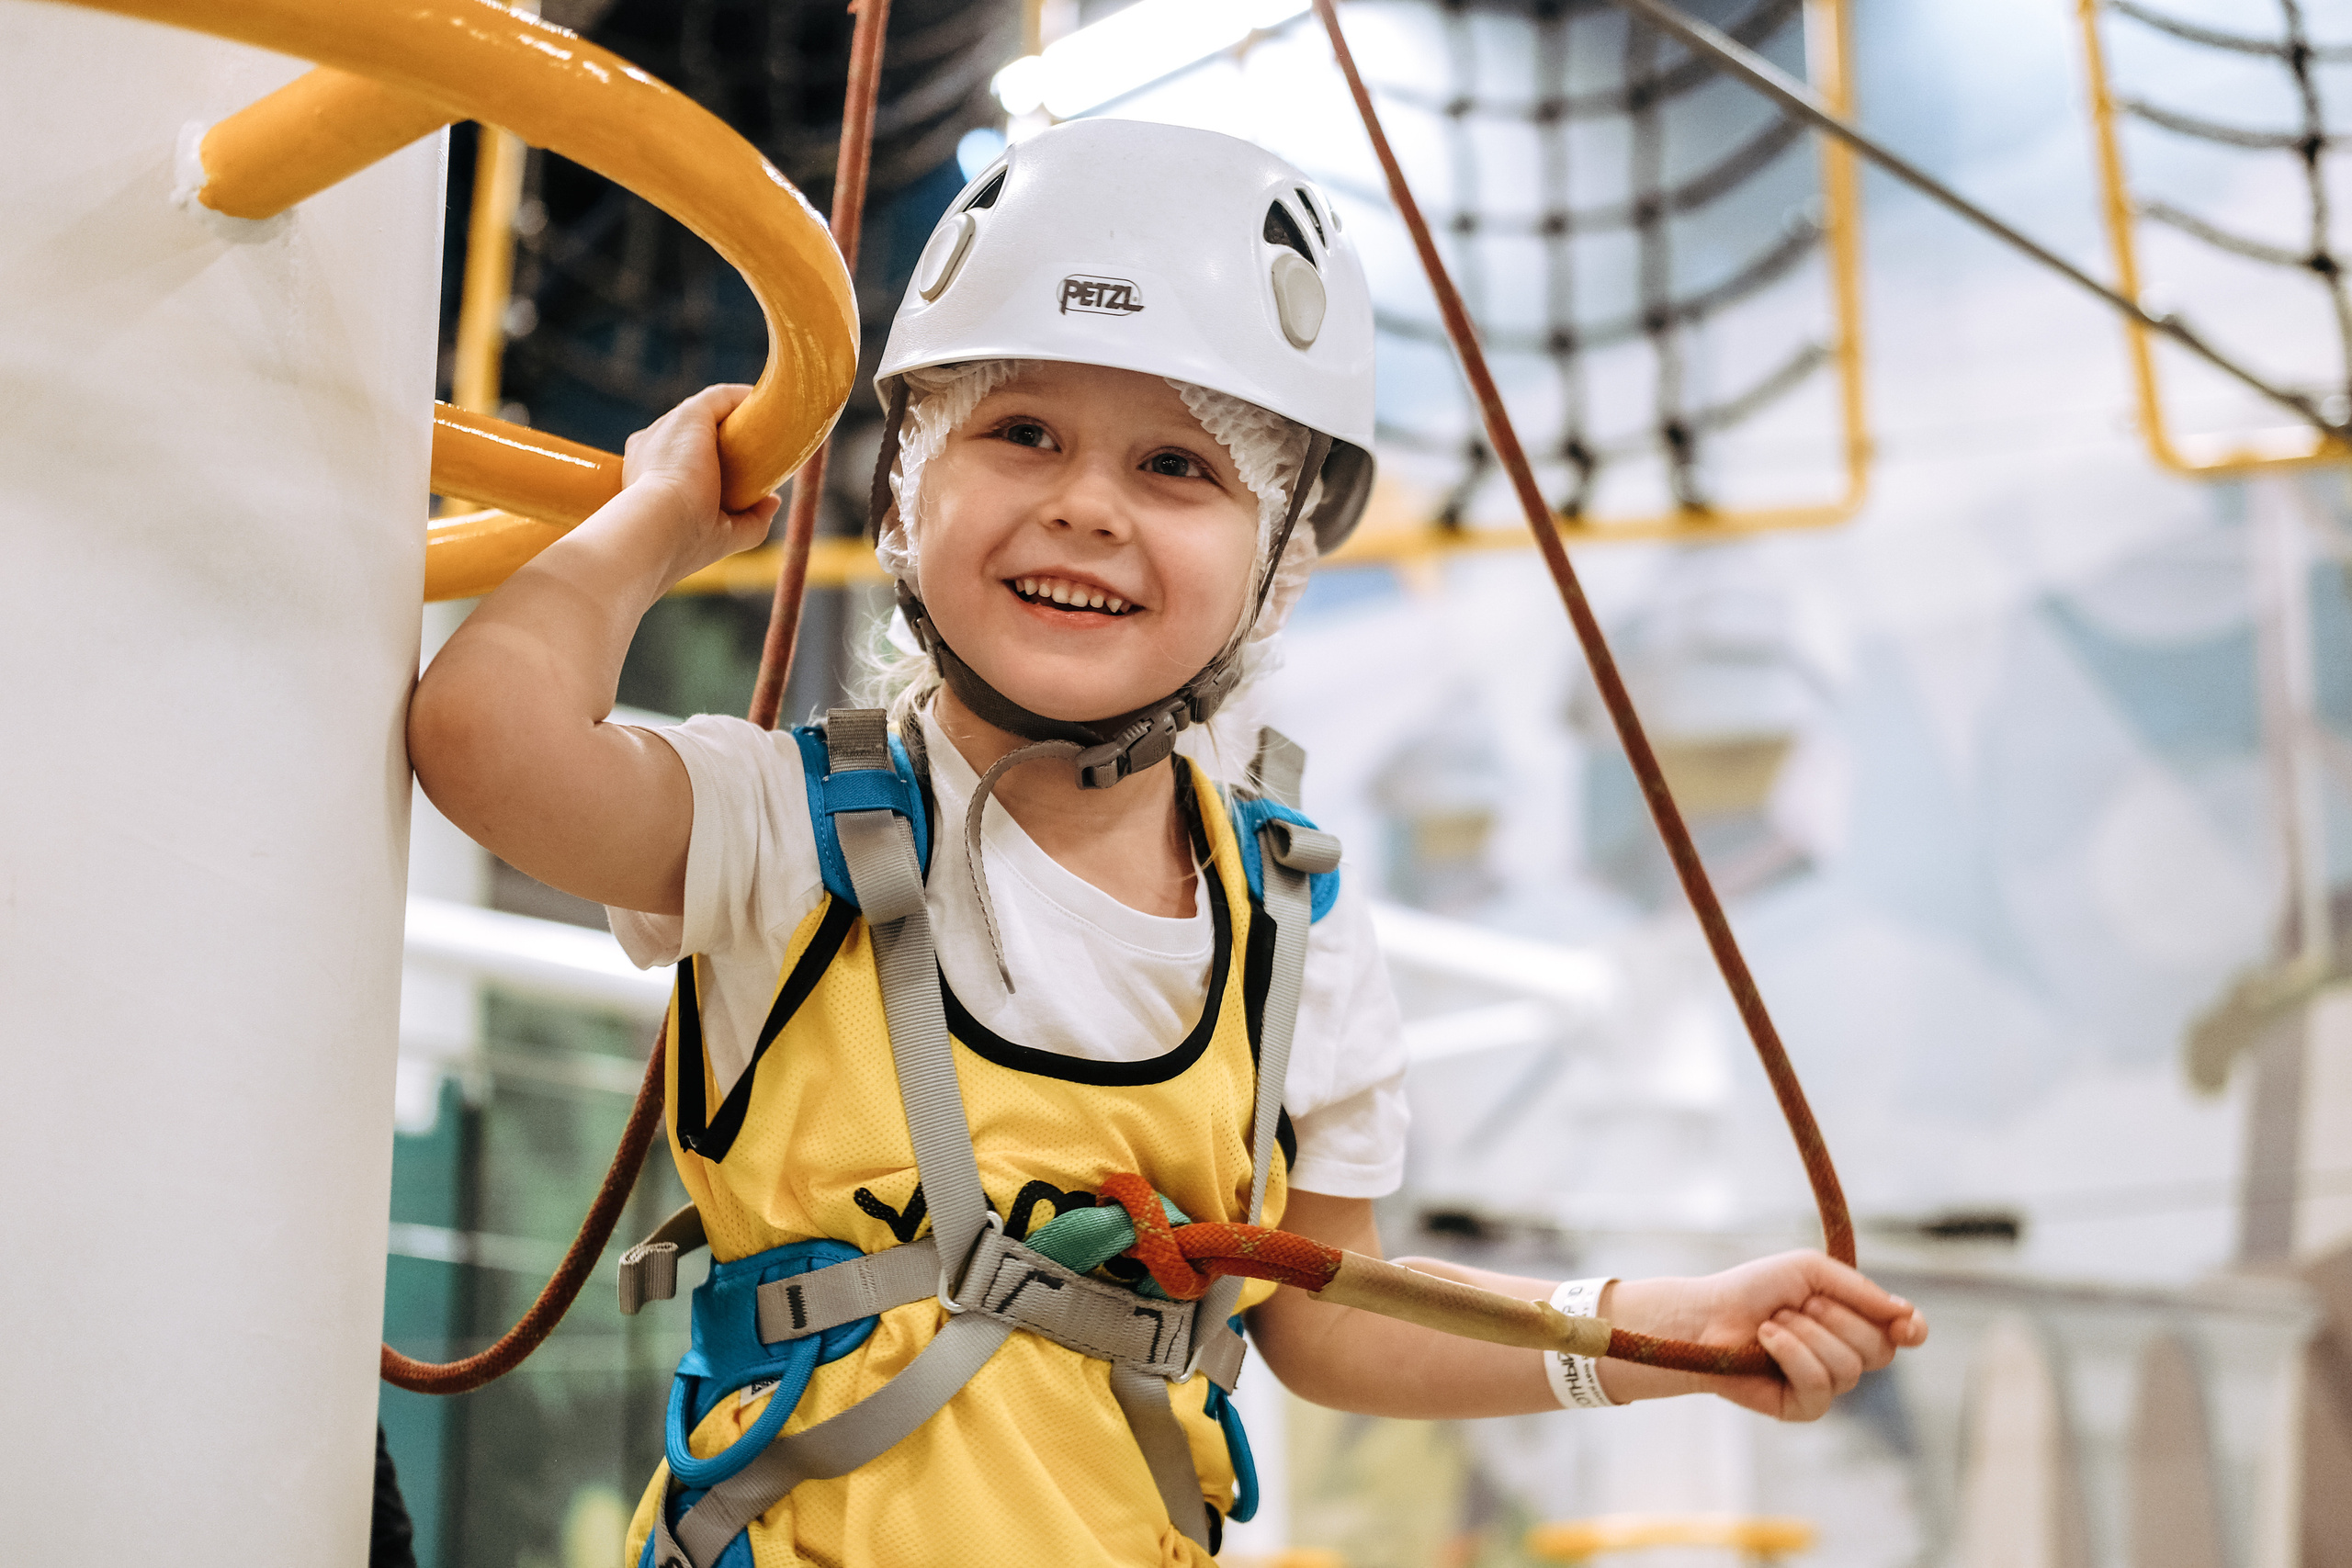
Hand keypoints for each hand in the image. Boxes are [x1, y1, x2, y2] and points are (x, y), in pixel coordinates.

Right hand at [619, 383, 782, 577]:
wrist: (659, 530)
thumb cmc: (683, 541)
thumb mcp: (722, 534)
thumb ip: (750, 518)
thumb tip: (774, 499)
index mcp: (648, 474)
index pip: (677, 459)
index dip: (707, 462)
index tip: (736, 473)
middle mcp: (651, 446)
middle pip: (690, 435)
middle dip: (722, 440)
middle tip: (758, 452)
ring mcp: (667, 427)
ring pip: (705, 414)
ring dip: (735, 416)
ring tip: (769, 425)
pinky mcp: (689, 415)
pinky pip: (719, 398)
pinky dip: (743, 397)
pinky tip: (766, 403)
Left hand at [1600, 1252, 1928, 1421]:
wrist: (1707, 1314)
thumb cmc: (1755, 1289)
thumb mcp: (1810, 1271)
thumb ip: (1859, 1289)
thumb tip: (1906, 1315)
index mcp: (1854, 1321)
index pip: (1902, 1333)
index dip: (1912, 1329)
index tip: (1906, 1323)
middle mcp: (1846, 1355)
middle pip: (1880, 1349)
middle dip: (1837, 1318)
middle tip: (1798, 1304)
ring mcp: (1827, 1385)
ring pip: (1849, 1367)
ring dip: (1806, 1333)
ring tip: (1773, 1322)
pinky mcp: (1803, 1407)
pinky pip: (1819, 1386)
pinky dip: (1791, 1353)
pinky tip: (1766, 1339)